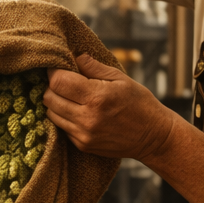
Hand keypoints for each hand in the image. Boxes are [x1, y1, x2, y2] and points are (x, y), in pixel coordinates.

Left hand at [43, 54, 176, 160]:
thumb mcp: (121, 79)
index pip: (58, 81)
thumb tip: (75, 57)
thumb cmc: (140, 103)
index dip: (54, 71)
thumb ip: (94, 67)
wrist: (153, 137)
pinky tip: (78, 112)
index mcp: (97, 97)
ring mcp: (83, 134)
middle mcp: (87, 118)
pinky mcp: (83, 145)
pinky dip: (65, 117)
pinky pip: (62, 128)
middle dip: (53, 86)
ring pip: (52, 114)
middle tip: (64, 81)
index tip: (57, 67)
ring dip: (57, 102)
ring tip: (71, 97)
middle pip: (50, 98)